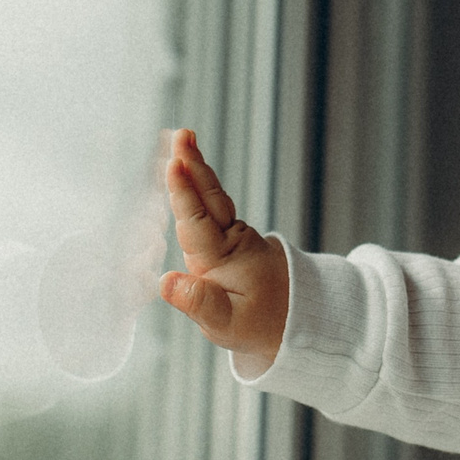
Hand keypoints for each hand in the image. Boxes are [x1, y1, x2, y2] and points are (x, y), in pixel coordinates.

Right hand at [157, 129, 288, 371]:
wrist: (293, 318)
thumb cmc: (258, 324)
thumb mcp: (227, 325)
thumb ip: (198, 303)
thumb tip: (166, 282)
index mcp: (224, 260)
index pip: (198, 223)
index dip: (185, 194)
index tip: (174, 166)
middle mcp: (228, 241)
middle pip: (209, 198)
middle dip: (193, 165)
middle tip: (181, 134)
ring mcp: (232, 236)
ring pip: (212, 198)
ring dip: (196, 168)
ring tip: (182, 139)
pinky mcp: (231, 237)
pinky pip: (212, 205)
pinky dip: (199, 184)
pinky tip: (188, 168)